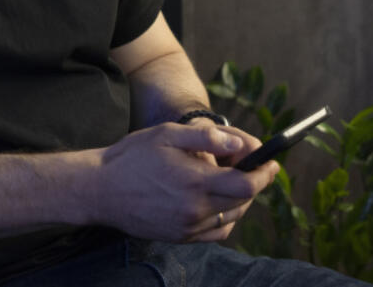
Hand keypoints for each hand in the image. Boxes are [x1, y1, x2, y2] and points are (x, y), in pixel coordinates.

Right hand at [86, 122, 278, 242]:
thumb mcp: (167, 134)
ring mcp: (187, 228)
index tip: (272, 163)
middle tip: (250, 165)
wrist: (100, 190)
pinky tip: (216, 201)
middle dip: (254, 183)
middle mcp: (195, 210)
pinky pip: (215, 231)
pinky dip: (225, 217)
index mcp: (195, 182)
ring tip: (231, 179)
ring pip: (231, 217)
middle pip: (243, 202)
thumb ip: (206, 137)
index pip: (247, 185)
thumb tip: (241, 144)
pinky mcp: (179, 237)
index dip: (265, 174)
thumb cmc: (132, 157)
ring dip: (240, 200)